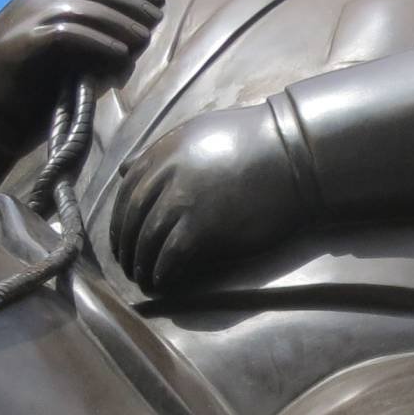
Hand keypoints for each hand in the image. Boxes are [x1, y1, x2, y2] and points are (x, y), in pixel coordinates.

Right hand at [0, 0, 163, 139]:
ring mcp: (26, 18)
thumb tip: (135, 18)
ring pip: (82, 7)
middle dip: (130, 1)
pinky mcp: (22, 43)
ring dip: (119, 21)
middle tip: (156, 17)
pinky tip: (120, 54)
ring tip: (144, 37)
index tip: (155, 1)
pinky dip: (98, 42)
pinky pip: (66, 34)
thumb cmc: (32, 78)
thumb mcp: (65, 46)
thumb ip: (91, 28)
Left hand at [110, 103, 311, 291]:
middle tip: (126, 264)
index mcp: (165, 150)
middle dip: (125, 245)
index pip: (127, 189)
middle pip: (132, 216)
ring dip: (140, 263)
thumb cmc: (255, 142)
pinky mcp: (203, 226)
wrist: (294, 155)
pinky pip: (170, 254)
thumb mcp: (200, 132)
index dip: (119, 218)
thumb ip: (161, 151)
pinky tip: (161, 282)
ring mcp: (184, 200)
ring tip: (141, 278)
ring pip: (147, 239)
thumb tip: (125, 168)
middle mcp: (168, 173)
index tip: (121, 236)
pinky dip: (161, 271)